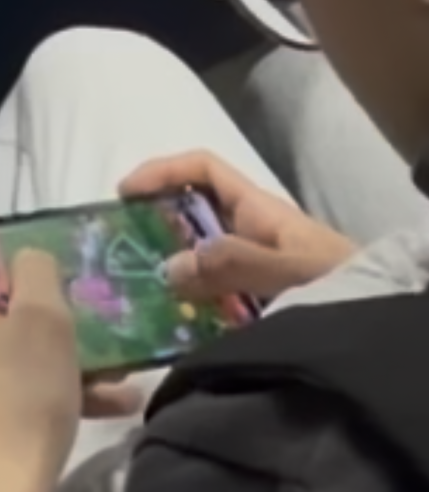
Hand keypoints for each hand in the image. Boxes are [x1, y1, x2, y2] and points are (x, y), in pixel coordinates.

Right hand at [120, 151, 356, 299]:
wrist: (374, 322)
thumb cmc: (338, 286)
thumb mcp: (290, 271)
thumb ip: (236, 263)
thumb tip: (171, 266)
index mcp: (256, 209)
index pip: (204, 169)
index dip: (163, 170)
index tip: (125, 192)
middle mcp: (245, 230)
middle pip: (189, 209)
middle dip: (151, 219)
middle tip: (117, 246)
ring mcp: (246, 264)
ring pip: (193, 252)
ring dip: (162, 262)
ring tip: (129, 285)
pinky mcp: (247, 296)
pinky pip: (204, 288)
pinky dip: (181, 297)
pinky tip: (163, 318)